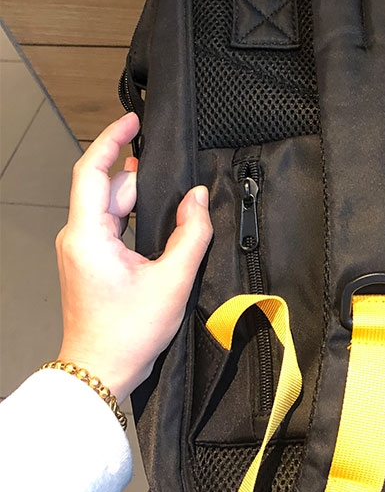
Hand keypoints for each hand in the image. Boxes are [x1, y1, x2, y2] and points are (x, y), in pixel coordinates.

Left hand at [55, 112, 212, 403]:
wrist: (102, 371)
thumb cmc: (127, 334)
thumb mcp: (172, 281)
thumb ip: (191, 233)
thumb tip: (198, 198)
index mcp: (88, 236)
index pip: (93, 171)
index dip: (111, 140)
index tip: (132, 120)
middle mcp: (78, 237)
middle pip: (107, 188)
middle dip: (139, 174)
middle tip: (173, 167)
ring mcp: (81, 250)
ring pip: (110, 206)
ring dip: (138, 197)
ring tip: (173, 197)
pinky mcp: (89, 261)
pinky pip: (109, 224)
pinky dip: (132, 215)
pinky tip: (158, 218)